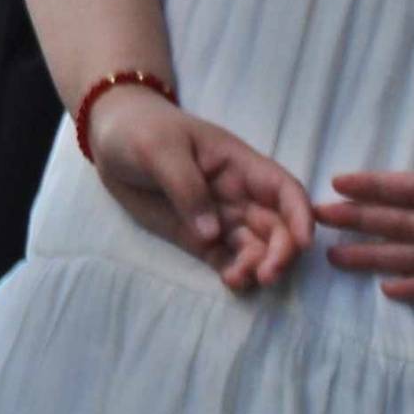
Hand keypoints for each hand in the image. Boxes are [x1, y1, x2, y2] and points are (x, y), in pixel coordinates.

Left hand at [85, 87, 314, 292]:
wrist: (108, 141)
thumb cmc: (139, 131)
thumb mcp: (158, 148)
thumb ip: (186, 187)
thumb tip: (213, 232)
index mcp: (239, 165)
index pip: (284, 189)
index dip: (300, 215)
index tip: (304, 243)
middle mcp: (239, 196)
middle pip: (277, 227)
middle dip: (281, 252)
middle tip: (266, 274)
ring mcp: (220, 219)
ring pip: (255, 249)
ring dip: (257, 267)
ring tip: (239, 280)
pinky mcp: (200, 239)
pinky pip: (227, 260)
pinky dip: (235, 274)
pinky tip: (230, 282)